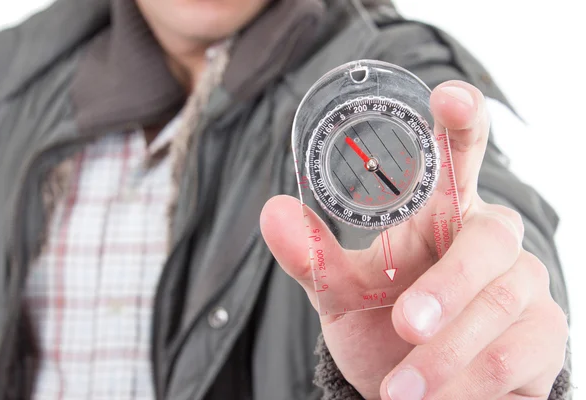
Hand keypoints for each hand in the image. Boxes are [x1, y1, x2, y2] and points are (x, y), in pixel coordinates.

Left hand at [260, 81, 568, 398]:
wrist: (418, 388)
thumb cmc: (382, 323)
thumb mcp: (343, 291)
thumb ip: (313, 254)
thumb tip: (272, 210)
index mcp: (442, 213)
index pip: (461, 156)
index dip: (461, 123)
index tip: (449, 97)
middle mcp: (489, 239)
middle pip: (488, 239)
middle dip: (446, 286)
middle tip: (404, 324)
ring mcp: (523, 285)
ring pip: (499, 303)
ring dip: (445, 353)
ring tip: (399, 388)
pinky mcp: (542, 336)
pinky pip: (515, 354)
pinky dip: (467, 383)